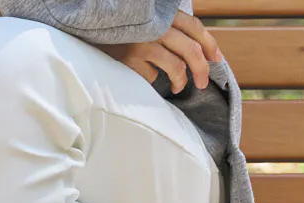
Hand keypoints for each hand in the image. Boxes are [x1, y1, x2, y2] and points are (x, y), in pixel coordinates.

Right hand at [95, 11, 223, 93]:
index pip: (194, 26)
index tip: (216, 59)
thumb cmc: (121, 26)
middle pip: (192, 50)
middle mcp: (155, 26)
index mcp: (162, 14)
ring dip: (181, 81)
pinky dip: (152, 79)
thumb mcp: (145, 19)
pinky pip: (151, 76)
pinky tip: (145, 75)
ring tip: (178, 87)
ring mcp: (142, 42)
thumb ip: (166, 26)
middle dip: (202, 70)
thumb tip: (197, 49)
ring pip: (176, 67)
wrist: (87, 27)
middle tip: (203, 83)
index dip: (210, 44)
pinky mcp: (129, 58)